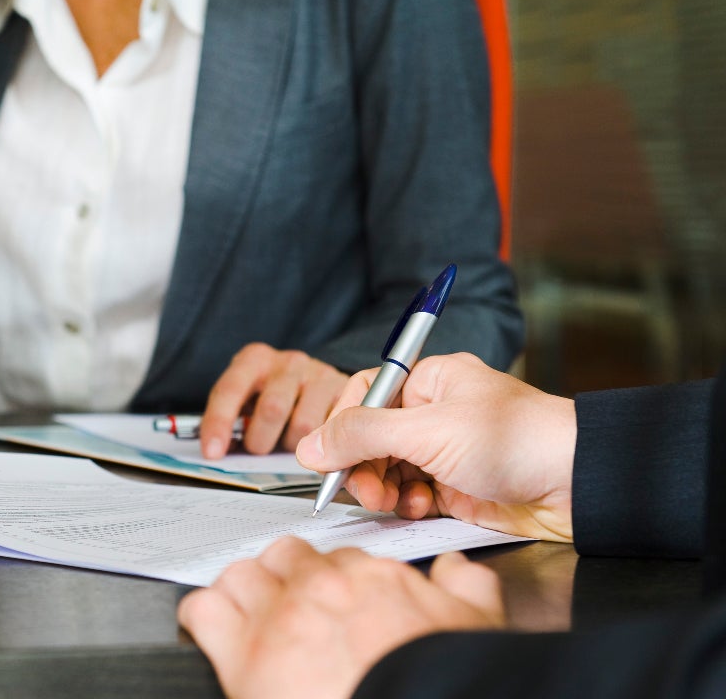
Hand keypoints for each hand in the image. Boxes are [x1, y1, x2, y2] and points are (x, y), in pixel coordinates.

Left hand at [179, 536, 504, 698]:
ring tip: (249, 614)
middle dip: (285, 576)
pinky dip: (204, 616)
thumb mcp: (474, 624)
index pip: (337, 557)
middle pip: (284, 556)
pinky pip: (203, 610)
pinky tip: (213, 629)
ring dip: (244, 591)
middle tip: (289, 603)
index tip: (331, 597)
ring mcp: (278, 617)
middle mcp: (320, 588)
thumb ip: (465, 588)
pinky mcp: (242, 653)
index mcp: (370, 579)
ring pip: (241, 574)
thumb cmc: (437, 678)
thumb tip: (455, 569)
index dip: (332, 578)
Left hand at [201, 344, 347, 458]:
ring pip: (304, 426)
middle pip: (272, 409)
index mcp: (254, 360)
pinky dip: (320, 445)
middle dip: (260, 440)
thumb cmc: (271, 394)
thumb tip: (218, 452)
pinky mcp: (345, 390)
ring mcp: (318, 374)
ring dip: (292, 446)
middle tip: (259, 448)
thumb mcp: (246, 398)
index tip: (212, 452)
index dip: (218, 423)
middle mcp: (287, 362)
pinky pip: (331, 429)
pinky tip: (314, 440)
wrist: (314, 379)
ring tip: (288, 441)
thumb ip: (232, 419)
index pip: (230, 390)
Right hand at [296, 352, 574, 540]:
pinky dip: (407, 505)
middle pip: (371, 437)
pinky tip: (419, 508)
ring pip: (388, 469)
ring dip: (382, 488)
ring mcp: (445, 452)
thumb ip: (362, 435)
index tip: (330, 454)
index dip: (344, 424)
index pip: (366, 394)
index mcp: (432, 381)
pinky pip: (411, 495)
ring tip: (393, 501)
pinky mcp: (457, 488)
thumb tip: (310, 446)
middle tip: (364, 488)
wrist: (580, 485)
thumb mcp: (427, 431)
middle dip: (362, 464)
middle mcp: (436, 413)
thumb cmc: (518, 440)